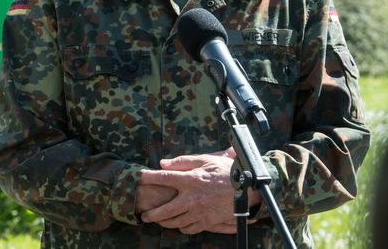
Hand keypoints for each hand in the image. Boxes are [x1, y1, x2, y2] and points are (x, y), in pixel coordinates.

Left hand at [138, 150, 257, 234]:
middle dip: (152, 213)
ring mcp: (200, 212)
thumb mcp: (205, 159)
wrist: (249, 190)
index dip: (148, 178)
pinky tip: (178, 225)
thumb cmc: (227, 172)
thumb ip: (183, 161)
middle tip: (143, 214)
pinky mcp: (209, 221)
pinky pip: (191, 228)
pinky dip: (182, 228)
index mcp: (191, 180)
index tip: (139, 178)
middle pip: (165, 209)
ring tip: (157, 221)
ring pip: (176, 221)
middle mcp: (192, 198)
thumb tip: (163, 163)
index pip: (163, 178)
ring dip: (164, 222)